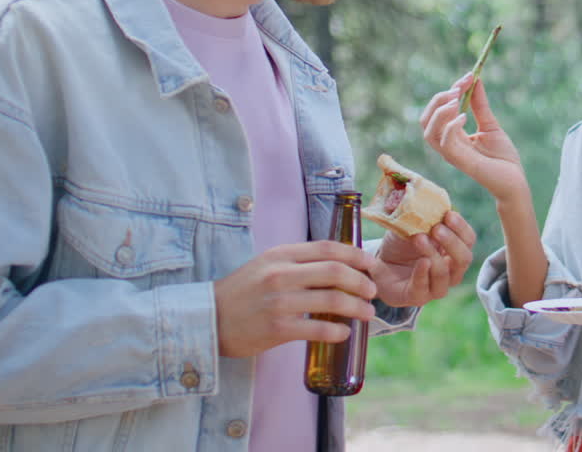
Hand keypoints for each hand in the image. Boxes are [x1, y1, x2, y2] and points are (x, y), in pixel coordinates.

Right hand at [213, 241, 377, 357]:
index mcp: (281, 255)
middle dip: (362, 281)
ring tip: (368, 313)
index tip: (371, 265)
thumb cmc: (243, 291)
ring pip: (331, 300)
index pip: (328, 248)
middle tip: (373, 291)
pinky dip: (336, 331)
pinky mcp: (276, 329)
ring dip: (357, 307)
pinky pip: (316, 329)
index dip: (356, 255)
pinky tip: (344, 333)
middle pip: (335, 272)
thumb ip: (298, 262)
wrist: (208, 318)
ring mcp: (279, 302)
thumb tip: (338, 266)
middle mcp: (281, 274)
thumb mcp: (267, 265)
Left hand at [370, 210, 476, 306]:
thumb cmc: (401, 243)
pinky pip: (426, 288)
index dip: (461, 228)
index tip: (448, 214)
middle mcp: (451, 270)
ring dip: (434, 255)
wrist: (377, 263)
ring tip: (419, 238)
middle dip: (452, 242)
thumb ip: (424, 215)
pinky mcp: (419, 297)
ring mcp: (436, 286)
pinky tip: (420, 261)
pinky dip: (423, 274)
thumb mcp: (412, 224)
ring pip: (446, 274)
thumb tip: (428, 198)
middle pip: (464, 259)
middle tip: (437, 228)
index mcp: (454, 250)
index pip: (469, 240)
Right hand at [420, 73, 528, 202]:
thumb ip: (479, 105)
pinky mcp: (460, 162)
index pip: (438, 111)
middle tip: (458, 88)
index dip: (449, 92)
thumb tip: (476, 80)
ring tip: (456, 100)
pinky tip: (464, 117)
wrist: (515, 181)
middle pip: (425, 121)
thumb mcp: (490, 124)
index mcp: (451, 137)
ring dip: (440, 112)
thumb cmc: (503, 158)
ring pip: (428, 132)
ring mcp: (452, 154)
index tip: (469, 77)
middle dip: (438, 100)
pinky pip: (444, 143)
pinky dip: (450, 127)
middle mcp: (447, 145)